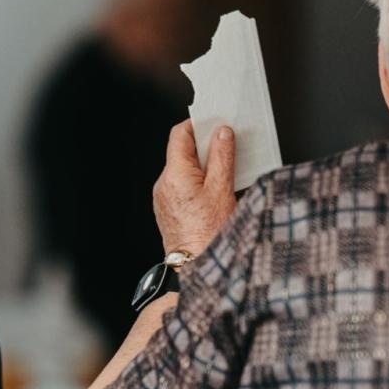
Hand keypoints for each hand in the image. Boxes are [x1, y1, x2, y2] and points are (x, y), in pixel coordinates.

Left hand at [152, 119, 236, 257]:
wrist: (196, 266)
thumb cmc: (208, 233)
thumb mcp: (222, 189)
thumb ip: (222, 157)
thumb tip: (222, 133)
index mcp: (174, 174)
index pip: (179, 134)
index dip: (197, 124)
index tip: (214, 122)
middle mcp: (163, 184)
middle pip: (181, 152)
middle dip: (204, 147)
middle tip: (226, 145)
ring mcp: (163, 198)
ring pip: (182, 170)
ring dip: (202, 166)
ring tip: (224, 172)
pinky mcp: (168, 209)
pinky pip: (181, 186)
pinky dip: (196, 182)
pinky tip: (214, 191)